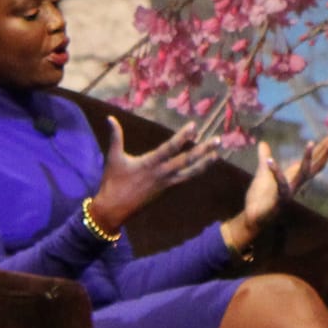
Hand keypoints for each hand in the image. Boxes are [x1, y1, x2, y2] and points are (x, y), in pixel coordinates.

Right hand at [90, 118, 219, 233]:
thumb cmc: (113, 182)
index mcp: (149, 163)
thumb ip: (115, 137)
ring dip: (204, 163)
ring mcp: (166, 183)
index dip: (182, 137)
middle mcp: (162, 173)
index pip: (170, 148)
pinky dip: (195, 172)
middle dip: (203, 150)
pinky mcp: (167, 190)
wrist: (114, 209)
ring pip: (190, 172)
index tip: (194, 126)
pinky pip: (185, 179)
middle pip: (187, 160)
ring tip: (217, 154)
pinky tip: (203, 166)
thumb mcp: (114, 157)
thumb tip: (110, 118)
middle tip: (218, 140)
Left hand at [230, 131, 327, 246]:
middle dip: (325, 151)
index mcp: (294, 176)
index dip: (323, 149)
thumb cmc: (260, 197)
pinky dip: (275, 173)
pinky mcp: (279, 199)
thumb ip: (264, 158)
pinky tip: (270, 161)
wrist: (253, 217)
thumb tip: (263, 143)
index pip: (314, 160)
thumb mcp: (262, 173)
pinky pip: (280, 185)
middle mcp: (296, 183)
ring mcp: (290, 191)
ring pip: (303, 173)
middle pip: (315, 165)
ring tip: (311, 142)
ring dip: (307, 158)